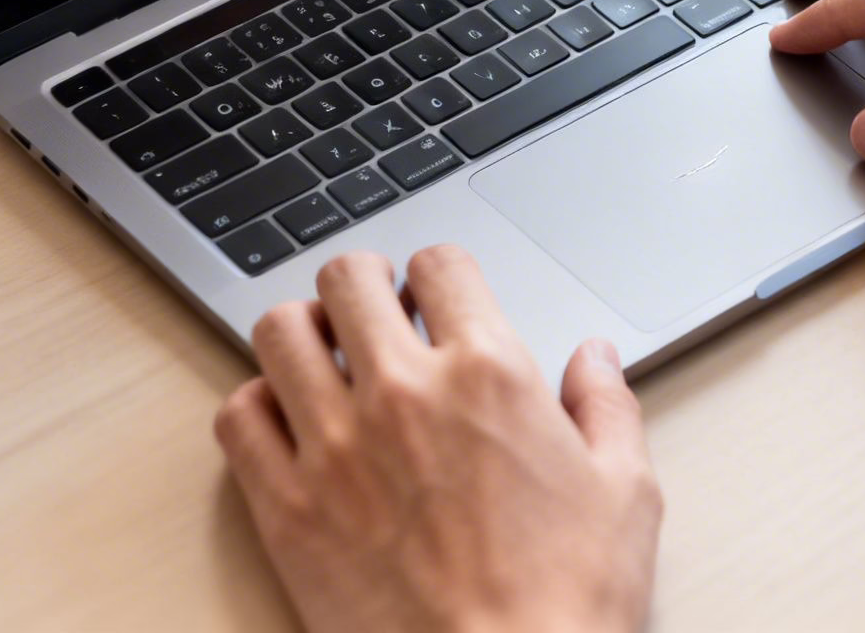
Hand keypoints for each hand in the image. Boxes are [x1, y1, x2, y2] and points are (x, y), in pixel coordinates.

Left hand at [215, 245, 661, 632]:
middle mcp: (403, 393)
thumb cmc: (568, 601)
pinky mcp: (286, 508)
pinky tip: (289, 423)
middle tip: (374, 311)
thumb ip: (606, 406)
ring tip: (325, 358)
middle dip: (363, 283)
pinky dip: (256, 406)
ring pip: (279, 333)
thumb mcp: (626, 492)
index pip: (439, 264)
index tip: (438, 295)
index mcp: (489, 374)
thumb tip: (594, 357)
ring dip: (302, 332)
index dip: (439, 273)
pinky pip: (237, 418)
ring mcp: (335, 448)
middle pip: (347, 278)